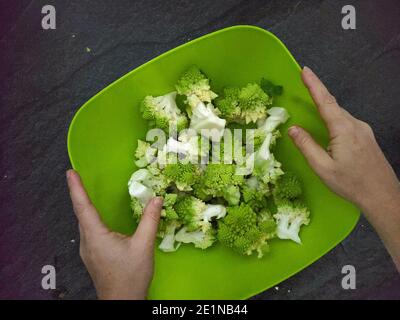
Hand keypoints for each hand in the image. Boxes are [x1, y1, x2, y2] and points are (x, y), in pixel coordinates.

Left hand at [66, 169, 162, 298]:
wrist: (122, 301)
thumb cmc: (131, 275)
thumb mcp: (143, 246)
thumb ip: (149, 220)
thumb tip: (156, 199)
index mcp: (96, 236)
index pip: (83, 207)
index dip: (76, 188)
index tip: (70, 173)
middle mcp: (87, 241)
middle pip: (81, 213)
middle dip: (78, 194)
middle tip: (77, 177)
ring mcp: (87, 250)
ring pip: (84, 223)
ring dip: (84, 206)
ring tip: (85, 191)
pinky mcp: (92, 255)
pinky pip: (89, 231)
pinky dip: (90, 218)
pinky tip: (98, 218)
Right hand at [288, 66, 399, 269]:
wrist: (382, 195)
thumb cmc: (350, 183)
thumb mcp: (323, 167)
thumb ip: (307, 146)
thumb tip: (293, 129)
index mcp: (343, 129)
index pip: (326, 101)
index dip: (314, 85)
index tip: (305, 70)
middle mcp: (355, 124)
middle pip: (333, 106)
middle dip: (318, 94)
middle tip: (304, 83)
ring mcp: (364, 130)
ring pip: (340, 115)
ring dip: (326, 109)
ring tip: (313, 107)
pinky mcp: (366, 138)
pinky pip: (346, 123)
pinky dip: (334, 119)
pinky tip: (329, 129)